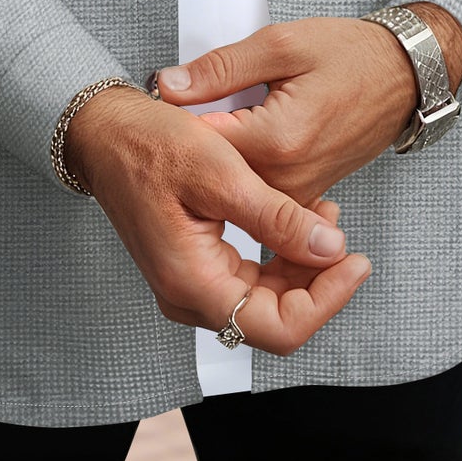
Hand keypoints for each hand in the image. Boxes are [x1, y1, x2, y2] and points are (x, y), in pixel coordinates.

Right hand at [63, 85, 373, 355]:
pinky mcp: (193, 267)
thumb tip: (330, 249)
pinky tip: (295, 219)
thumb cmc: (152, 144)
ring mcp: (189, 284)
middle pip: (273, 318)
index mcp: (192, 281)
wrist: (105, 133)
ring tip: (324, 216)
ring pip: (263, 301)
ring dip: (301, 268)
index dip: (327, 300)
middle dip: (318, 281)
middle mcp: (188, 295)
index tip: (356, 260)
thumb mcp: (221, 171)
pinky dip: (278, 256)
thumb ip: (277, 216)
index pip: (278, 327)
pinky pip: (247, 280)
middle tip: (344, 234)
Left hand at [150, 6, 461, 207]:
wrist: (403, 78)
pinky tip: (245, 134)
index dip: (175, 119)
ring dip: (219, 154)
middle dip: (194, 139)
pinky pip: (257, 187)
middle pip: (212, 169)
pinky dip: (243, 163)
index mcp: (278, 140)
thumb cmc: (352, 56)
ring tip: (221, 115)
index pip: (199, 143)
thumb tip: (170, 85)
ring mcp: (298, 193)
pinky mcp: (304, 196)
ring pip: (232, 183)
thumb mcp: (281, 44)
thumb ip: (221, 68)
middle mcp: (287, 178)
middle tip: (186, 106)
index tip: (165, 101)